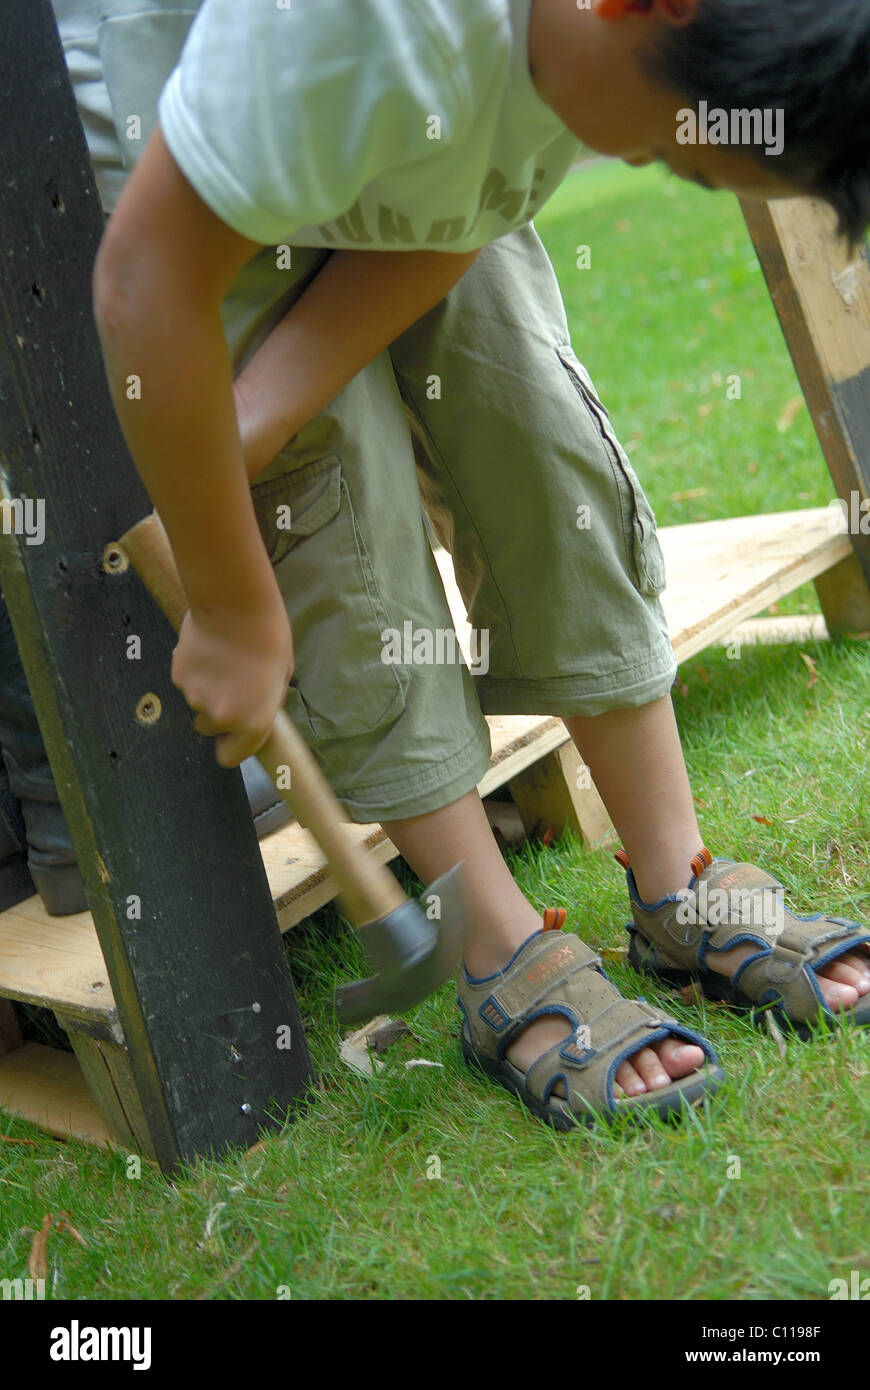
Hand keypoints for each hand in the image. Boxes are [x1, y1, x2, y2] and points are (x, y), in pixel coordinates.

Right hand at [170, 596, 293, 766]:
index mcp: (253, 723)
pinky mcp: (178, 675)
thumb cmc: (269, 638)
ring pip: (195, 701)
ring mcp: (195, 697)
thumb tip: (253, 713)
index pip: (229, 758)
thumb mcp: (281, 678)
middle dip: (216, 712)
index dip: (229, 746)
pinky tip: (208, 649)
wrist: (237, 605)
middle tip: (230, 683)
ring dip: (205, 688)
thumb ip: (264, 705)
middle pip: (208, 728)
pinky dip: (194, 670)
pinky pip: (185, 680)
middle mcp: (221, 717)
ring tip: (222, 660)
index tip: (231, 735)